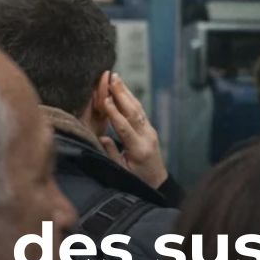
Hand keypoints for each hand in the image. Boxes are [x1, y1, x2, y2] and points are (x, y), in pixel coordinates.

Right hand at [100, 73, 167, 189]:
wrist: (157, 182)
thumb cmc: (137, 179)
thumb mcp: (121, 170)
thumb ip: (111, 153)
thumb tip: (102, 136)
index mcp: (138, 149)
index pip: (124, 127)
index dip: (113, 112)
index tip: (104, 99)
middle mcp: (147, 136)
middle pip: (133, 112)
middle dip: (122, 94)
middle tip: (112, 78)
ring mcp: (150, 131)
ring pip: (138, 108)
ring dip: (127, 92)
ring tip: (117, 78)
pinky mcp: (150, 129)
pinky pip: (140, 111)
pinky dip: (131, 99)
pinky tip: (124, 90)